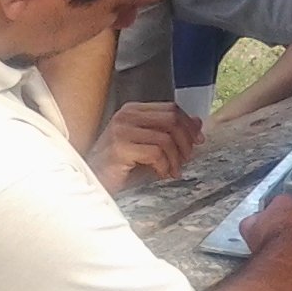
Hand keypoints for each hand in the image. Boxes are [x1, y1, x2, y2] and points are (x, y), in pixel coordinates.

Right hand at [86, 102, 203, 192]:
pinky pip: (155, 152)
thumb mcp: (149, 146)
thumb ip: (171, 132)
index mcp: (133, 111)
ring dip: (176, 158)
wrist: (93, 182)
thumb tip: (198, 122)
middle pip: (171, 119)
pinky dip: (164, 166)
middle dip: (185, 140)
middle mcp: (126, 116)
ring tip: (174, 170)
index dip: (188, 124)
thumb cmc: (120, 166)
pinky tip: (161, 174)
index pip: (171, 108)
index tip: (198, 140)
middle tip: (187, 158)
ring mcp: (121, 130)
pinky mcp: (119, 148)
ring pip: (165, 137)